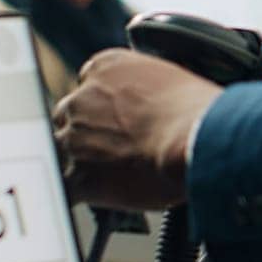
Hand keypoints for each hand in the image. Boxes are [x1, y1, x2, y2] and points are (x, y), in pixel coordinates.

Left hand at [52, 48, 220, 209]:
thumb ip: (147, 91)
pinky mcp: (76, 176)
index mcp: (106, 68)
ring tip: (118, 172)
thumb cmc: (197, 115)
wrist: (194, 142)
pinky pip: (67, 187)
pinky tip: (106, 194)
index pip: (89, 84)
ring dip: (84, 162)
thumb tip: (152, 109)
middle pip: (70, 116)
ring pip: (64, 151)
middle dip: (89, 133)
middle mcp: (82, 98)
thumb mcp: (173, 82)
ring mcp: (74, 137)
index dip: (105, 106)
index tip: (119, 119)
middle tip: (118, 147)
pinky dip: (83, 193)